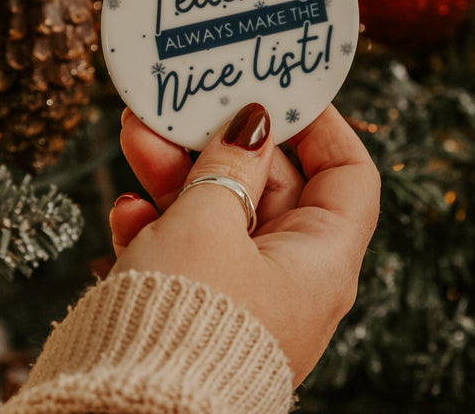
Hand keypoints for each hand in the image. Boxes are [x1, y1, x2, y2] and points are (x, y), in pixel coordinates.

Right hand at [109, 103, 380, 385]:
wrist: (125, 410)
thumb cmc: (183, 322)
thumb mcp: (207, 223)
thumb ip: (229, 164)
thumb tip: (253, 121)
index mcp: (319, 259)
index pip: (349, 176)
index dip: (322, 127)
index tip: (283, 92)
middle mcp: (289, 276)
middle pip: (269, 186)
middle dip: (222, 143)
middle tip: (186, 107)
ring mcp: (243, 291)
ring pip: (220, 212)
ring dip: (177, 173)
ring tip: (138, 136)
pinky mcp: (200, 305)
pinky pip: (188, 249)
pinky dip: (158, 224)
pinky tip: (127, 210)